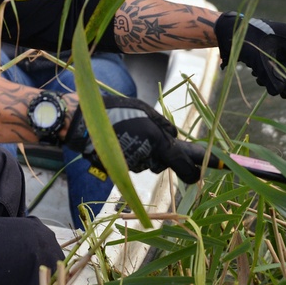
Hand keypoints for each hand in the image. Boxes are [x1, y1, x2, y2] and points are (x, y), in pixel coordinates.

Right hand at [63, 95, 201, 182]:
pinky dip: (131, 153)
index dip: (193, 172)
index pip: (182, 163)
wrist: (85, 124)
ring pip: (146, 162)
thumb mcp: (145, 110)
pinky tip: (121, 139)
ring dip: (144, 152)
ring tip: (130, 132)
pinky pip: (133, 163)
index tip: (200, 174)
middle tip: (150, 136)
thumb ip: (163, 125)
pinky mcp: (121, 169)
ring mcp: (133, 165)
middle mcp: (147, 157)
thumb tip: (174, 135)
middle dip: (161, 154)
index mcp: (158, 142)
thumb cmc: (117, 111)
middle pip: (162, 163)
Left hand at [214, 12, 285, 96]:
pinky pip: (279, 63)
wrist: (226, 30)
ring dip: (280, 77)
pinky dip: (272, 72)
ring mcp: (280, 42)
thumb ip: (270, 77)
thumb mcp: (258, 60)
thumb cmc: (244, 41)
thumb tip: (281, 92)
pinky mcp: (272, 47)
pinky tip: (258, 76)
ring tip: (264, 82)